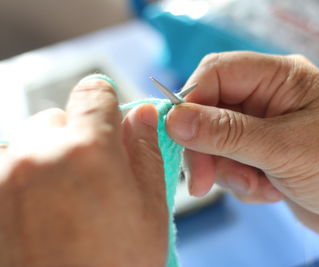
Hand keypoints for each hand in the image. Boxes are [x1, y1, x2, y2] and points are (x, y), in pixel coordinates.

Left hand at [0, 77, 166, 266]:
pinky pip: (4, 171)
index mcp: (88, 151)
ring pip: (25, 144)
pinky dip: (20, 181)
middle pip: (55, 118)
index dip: (105, 100)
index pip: (92, 92)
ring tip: (61, 202)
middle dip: (74, 137)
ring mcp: (2, 180)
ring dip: (44, 159)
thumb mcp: (151, 210)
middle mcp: (36, 156)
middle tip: (89, 176)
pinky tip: (37, 215)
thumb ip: (146, 151)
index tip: (107, 114)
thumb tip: (143, 114)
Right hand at [166, 52, 318, 261]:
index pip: (218, 72)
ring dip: (228, 170)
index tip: (176, 132)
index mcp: (279, 77)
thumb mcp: (283, 148)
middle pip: (209, 110)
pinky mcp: (257, 152)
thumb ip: (227, 134)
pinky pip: (227, 162)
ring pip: (214, 141)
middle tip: (202, 181)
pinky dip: (240, 182)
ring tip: (257, 186)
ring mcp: (260, 125)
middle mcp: (266, 96)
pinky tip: (269, 190)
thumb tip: (174, 120)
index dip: (191, 99)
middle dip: (206, 148)